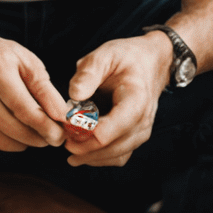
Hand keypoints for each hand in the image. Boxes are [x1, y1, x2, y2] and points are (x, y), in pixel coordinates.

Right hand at [0, 28, 67, 151]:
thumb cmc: (1, 56)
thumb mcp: (27, 61)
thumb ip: (45, 88)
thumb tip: (60, 115)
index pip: (25, 108)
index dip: (46, 126)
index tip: (61, 133)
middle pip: (13, 127)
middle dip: (39, 138)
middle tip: (54, 137)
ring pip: (0, 139)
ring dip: (24, 143)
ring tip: (38, 136)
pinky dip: (5, 143)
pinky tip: (15, 133)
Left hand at [62, 33, 169, 167]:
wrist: (151, 63)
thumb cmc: (127, 57)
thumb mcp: (105, 54)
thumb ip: (88, 73)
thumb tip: (74, 94)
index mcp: (135, 101)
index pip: (108, 131)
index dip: (83, 133)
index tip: (65, 123)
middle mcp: (142, 122)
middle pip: (109, 148)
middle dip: (82, 147)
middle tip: (61, 136)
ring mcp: (141, 132)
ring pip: (114, 157)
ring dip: (89, 156)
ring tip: (68, 144)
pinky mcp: (135, 138)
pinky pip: (117, 158)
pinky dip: (98, 158)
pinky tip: (81, 150)